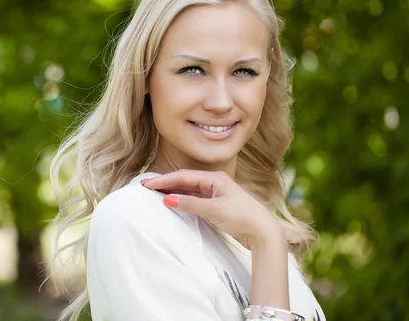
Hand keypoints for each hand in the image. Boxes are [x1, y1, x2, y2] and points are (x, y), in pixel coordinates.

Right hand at [141, 169, 285, 248]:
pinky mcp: (216, 205)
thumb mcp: (214, 209)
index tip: (146, 184)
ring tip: (154, 193)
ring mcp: (215, 194)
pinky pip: (194, 199)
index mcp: (214, 178)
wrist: (263, 231)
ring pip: (189, 190)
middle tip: (145, 187)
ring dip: (172, 191)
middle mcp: (214, 183)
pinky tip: (172, 202)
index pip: (183, 176)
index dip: (163, 180)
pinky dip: (182, 200)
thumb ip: (190, 203)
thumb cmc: (242, 217)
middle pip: (184, 180)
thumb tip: (167, 199)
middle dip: (165, 183)